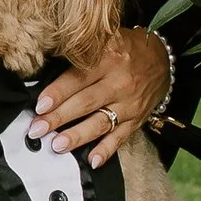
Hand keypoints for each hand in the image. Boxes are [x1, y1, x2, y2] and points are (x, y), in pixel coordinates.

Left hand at [33, 25, 171, 170]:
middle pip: (86, 103)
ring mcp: (129, 103)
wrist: (163, 60)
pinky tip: (92, 161)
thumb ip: (80, 53)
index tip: (39, 106)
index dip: (58, 92)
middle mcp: (119, 82)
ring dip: (78, 136)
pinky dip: (106, 150)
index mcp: (108, 58)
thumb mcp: (106, 39)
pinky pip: (121, 137)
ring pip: (101, 122)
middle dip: (59, 118)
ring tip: (57, 145)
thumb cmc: (125, 49)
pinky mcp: (137, 119)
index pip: (79, 77)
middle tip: (37, 129)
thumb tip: (47, 64)